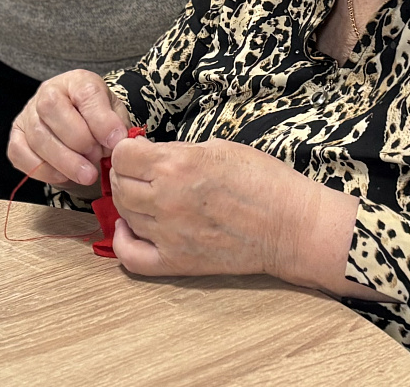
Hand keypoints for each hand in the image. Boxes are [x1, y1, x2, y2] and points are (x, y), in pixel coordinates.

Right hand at [7, 70, 131, 188]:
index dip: (100, 120)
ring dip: (64, 162)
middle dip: (79, 141)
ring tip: (86, 175)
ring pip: (37, 136)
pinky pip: (20, 153)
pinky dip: (43, 170)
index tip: (114, 141)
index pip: (84, 93)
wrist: (78, 124)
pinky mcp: (16, 136)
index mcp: (77, 81)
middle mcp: (47, 91)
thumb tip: (114, 140)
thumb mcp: (114, 113)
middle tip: (97, 157)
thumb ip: (115, 124)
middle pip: (51, 109)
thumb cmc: (97, 117)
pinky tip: (64, 176)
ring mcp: (28, 114)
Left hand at [109, 136, 345, 286]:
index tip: (138, 150)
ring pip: (124, 215)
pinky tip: (131, 227)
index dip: (127, 149)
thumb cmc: (263, 181)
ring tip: (144, 195)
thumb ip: (180, 150)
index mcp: (178, 165)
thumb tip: (153, 152)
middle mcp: (167, 200)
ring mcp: (169, 234)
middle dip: (126, 173)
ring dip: (128, 202)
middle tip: (141, 171)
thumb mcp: (220, 148)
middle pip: (119, 185)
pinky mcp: (177, 262)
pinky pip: (132, 257)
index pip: (123, 155)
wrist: (290, 225)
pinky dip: (124, 242)